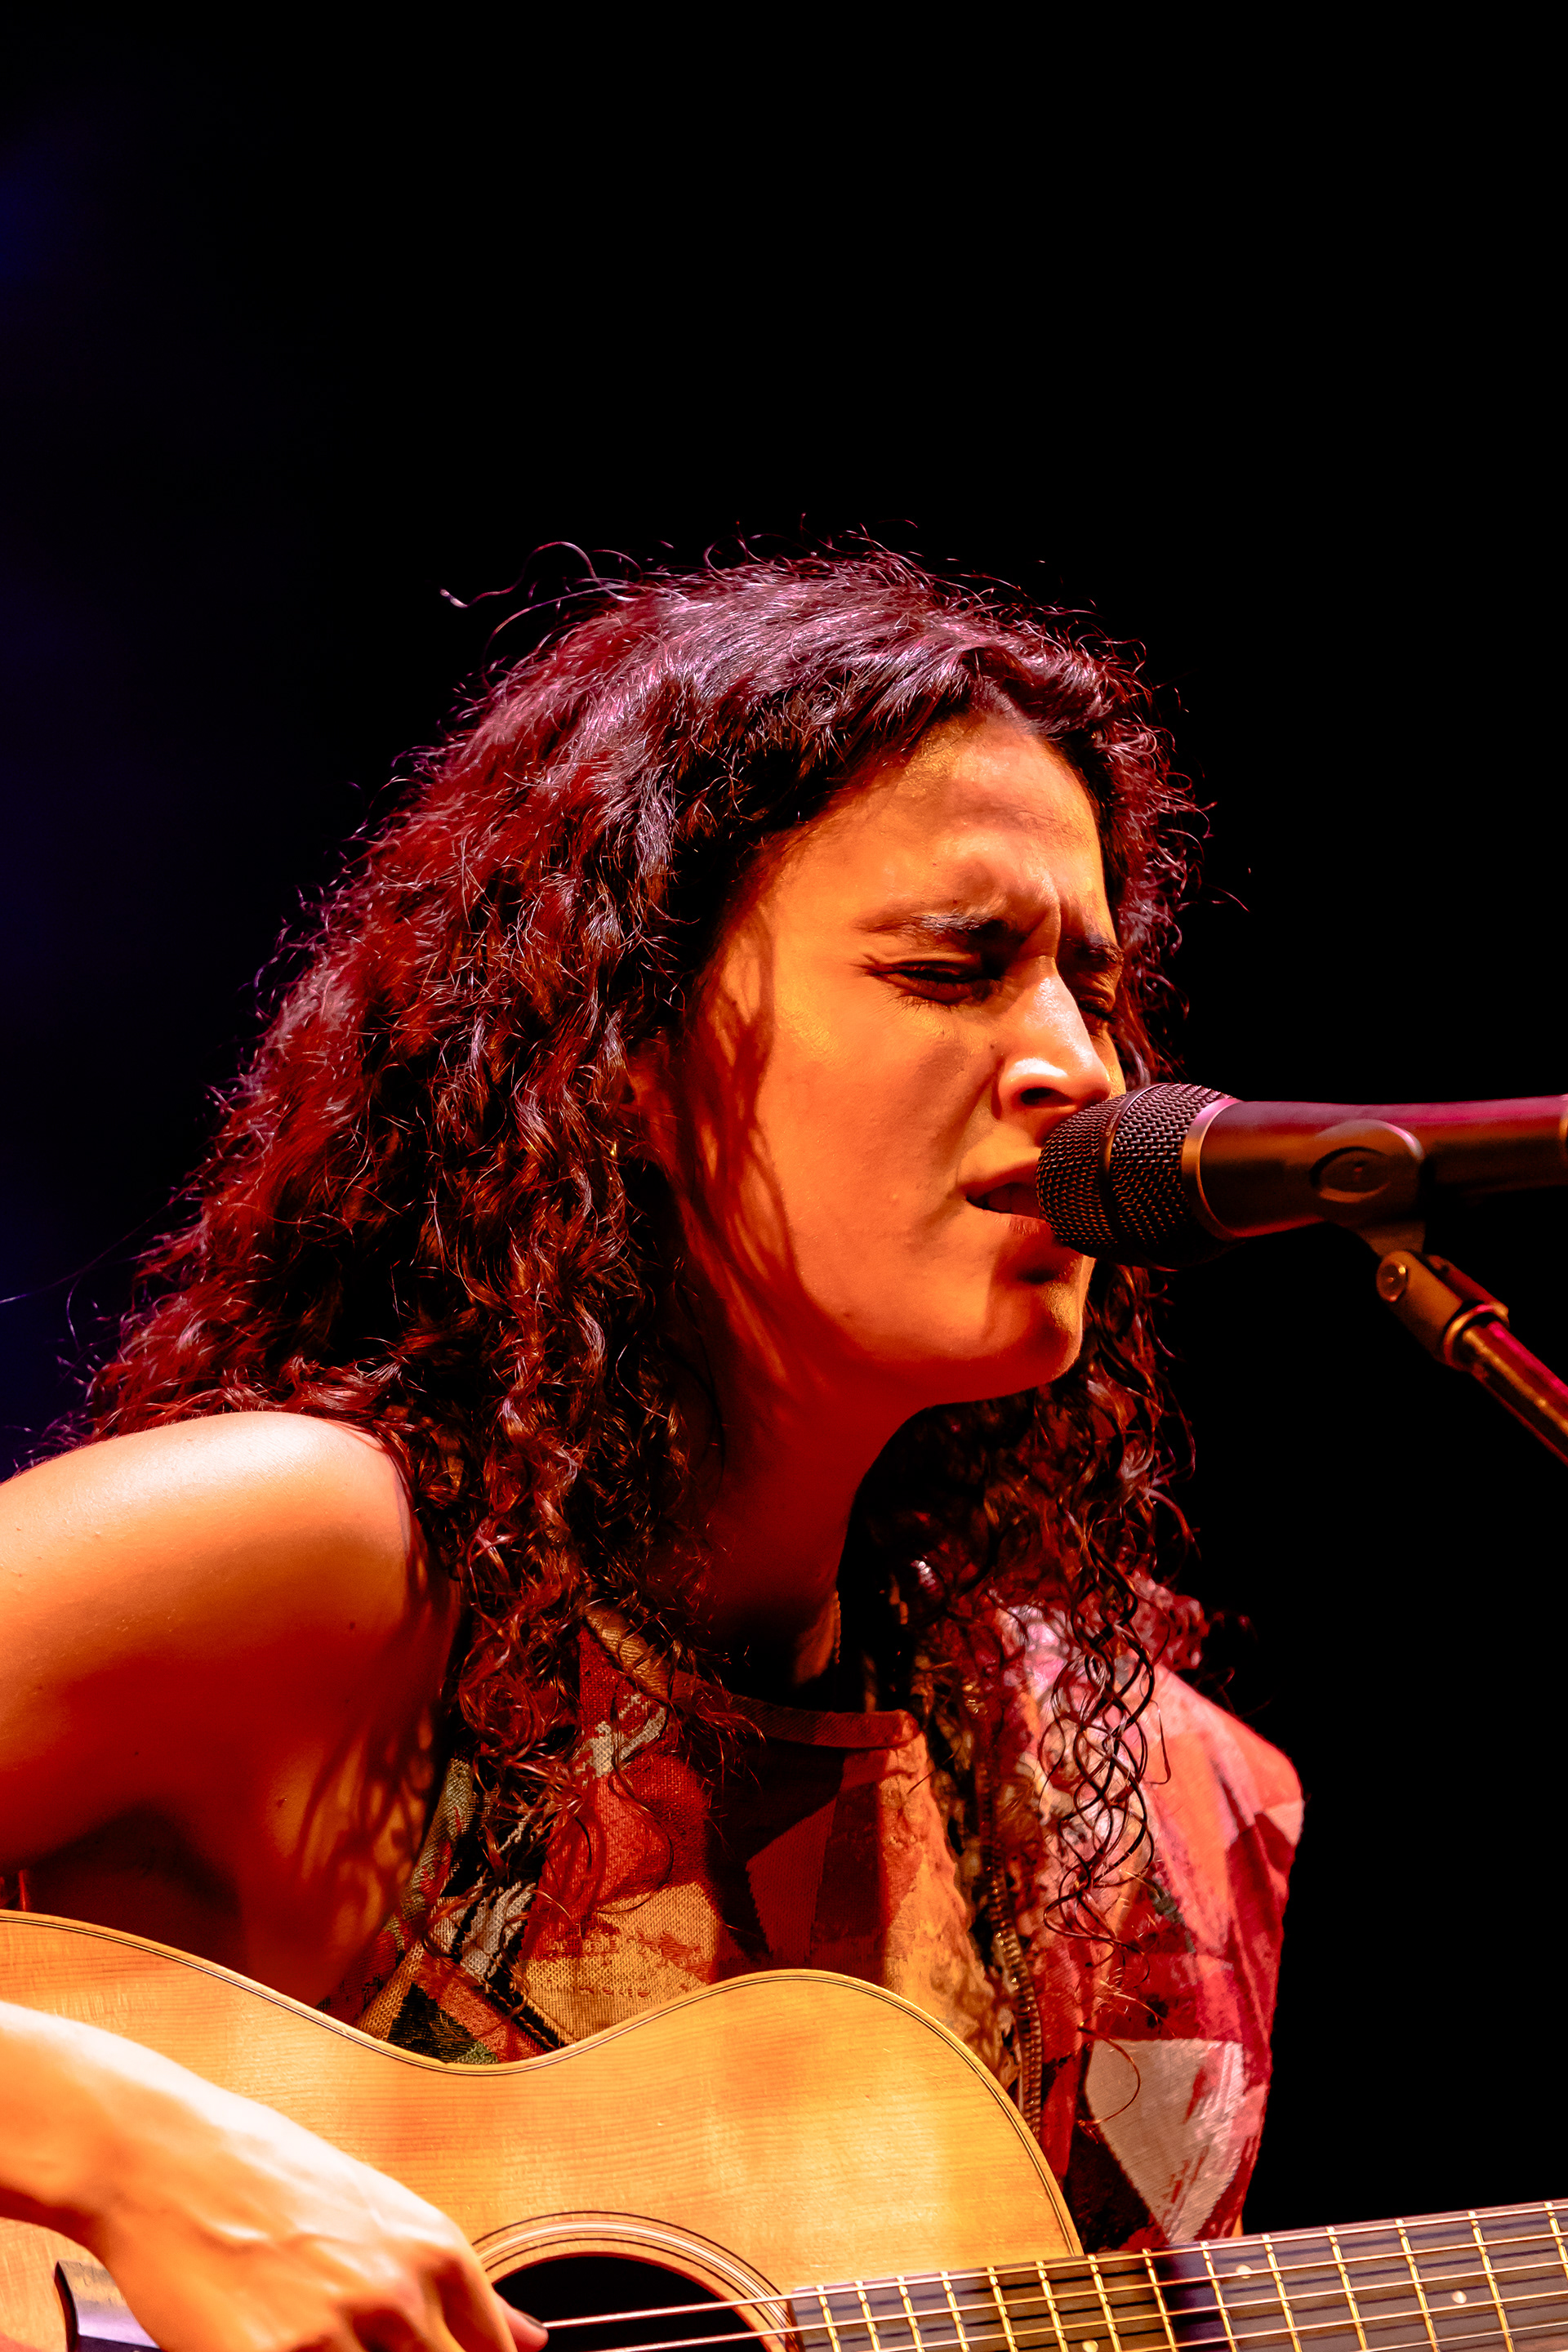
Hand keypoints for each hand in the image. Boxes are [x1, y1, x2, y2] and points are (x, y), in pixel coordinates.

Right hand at [0, 2003, 545, 2351]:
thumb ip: (456, 2285)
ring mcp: (339, 2335)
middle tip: (358, 2344)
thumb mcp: (379, 2209)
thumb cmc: (265, 2173)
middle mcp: (400, 2295)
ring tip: (314, 2335)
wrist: (165, 2157)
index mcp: (436, 2252)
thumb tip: (528, 2340)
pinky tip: (280, 2348)